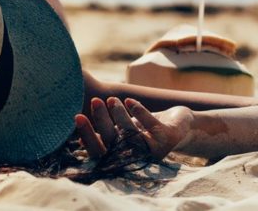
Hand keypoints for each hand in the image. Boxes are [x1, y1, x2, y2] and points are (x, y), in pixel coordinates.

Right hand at [75, 97, 193, 160]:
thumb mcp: (123, 130)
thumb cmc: (144, 127)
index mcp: (123, 156)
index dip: (88, 135)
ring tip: (111, 99)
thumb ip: (105, 131)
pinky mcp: (168, 138)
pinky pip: (151, 124)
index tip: (77, 116)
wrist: (180, 127)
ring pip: (131, 132)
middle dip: (102, 120)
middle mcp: (137, 157)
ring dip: (120, 113)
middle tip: (94, 101)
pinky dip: (138, 111)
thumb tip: (77, 128)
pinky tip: (129, 101)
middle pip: (114, 141)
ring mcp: (153, 149)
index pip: (100, 151)